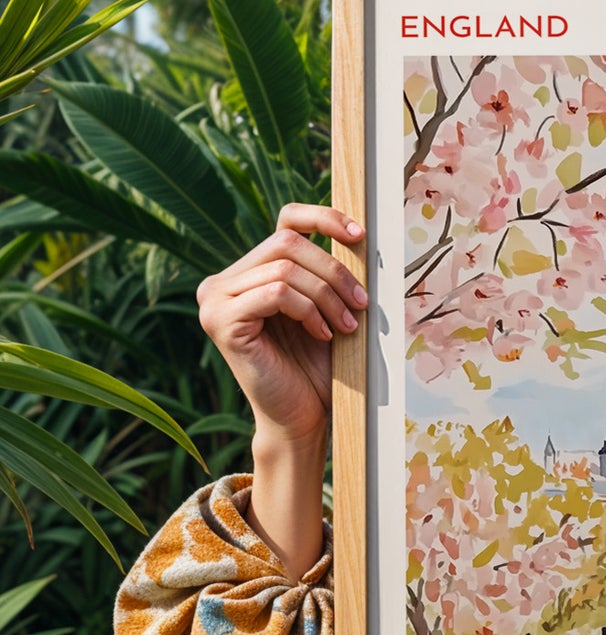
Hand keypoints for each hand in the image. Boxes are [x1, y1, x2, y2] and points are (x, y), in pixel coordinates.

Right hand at [197, 204, 367, 448]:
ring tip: (345, 325)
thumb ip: (327, 271)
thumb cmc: (318, 365)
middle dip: (333, 271)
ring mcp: (214, 300)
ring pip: (284, 269)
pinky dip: (308, 310)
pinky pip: (276, 294)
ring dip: (326, 295)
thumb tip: (359, 232)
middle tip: (361, 303)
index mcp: (249, 272)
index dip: (325, 218)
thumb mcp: (326, 308)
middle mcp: (223, 281)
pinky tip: (321, 333)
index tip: (360, 236)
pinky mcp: (219, 321)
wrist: (303, 416)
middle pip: (287, 241)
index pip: (286, 221)